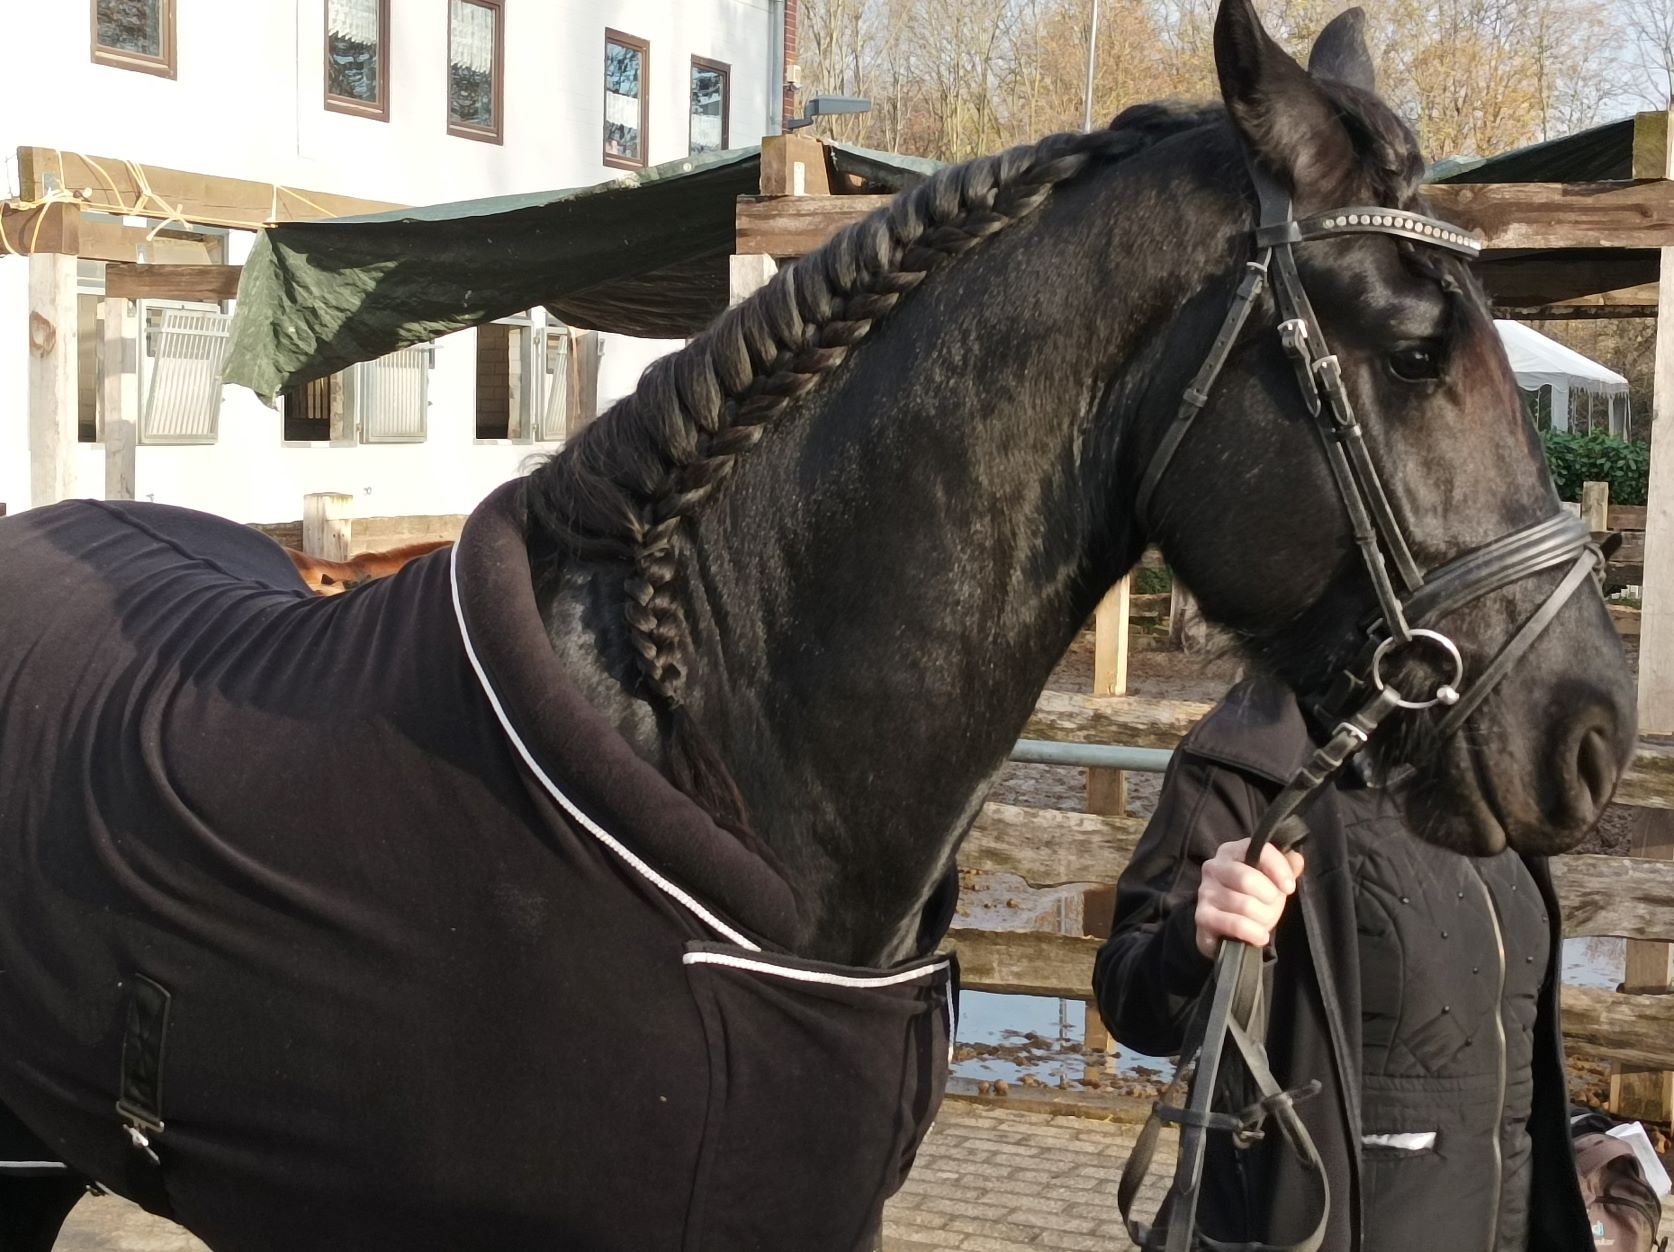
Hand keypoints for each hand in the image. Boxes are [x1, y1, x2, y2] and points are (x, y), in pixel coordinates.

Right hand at [1194, 839, 1304, 958]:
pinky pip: (1236, 924)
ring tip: (1263, 922)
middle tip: (1272, 906)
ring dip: (1263, 918)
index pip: (1258, 850)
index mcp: (1231, 851)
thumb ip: (1286, 867)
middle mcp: (1214, 867)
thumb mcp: (1272, 879)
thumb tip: (1296, 860)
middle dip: (1269, 898)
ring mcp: (1205, 892)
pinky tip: (1259, 936)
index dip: (1279, 869)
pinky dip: (1254, 933)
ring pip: (1245, 905)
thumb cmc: (1253, 897)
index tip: (1289, 887)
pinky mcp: (1202, 916)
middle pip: (1247, 879)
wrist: (1230, 928)